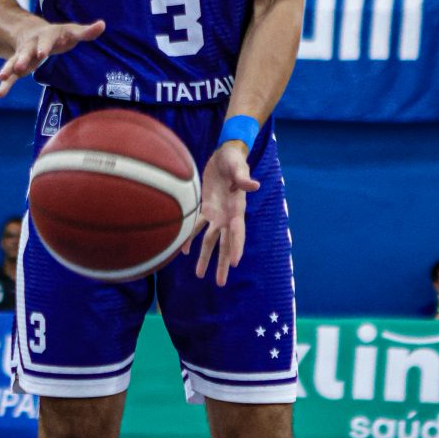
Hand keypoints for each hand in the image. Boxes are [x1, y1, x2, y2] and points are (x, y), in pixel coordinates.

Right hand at [0, 19, 105, 97]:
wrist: (33, 32)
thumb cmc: (58, 35)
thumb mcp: (70, 31)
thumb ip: (85, 31)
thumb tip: (102, 25)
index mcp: (45, 36)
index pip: (45, 40)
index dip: (43, 47)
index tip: (42, 54)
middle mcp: (31, 45)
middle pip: (26, 51)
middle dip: (22, 58)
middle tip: (18, 66)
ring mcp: (22, 56)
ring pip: (14, 62)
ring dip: (8, 69)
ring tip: (1, 77)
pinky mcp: (18, 67)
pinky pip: (11, 76)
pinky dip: (5, 85)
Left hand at [185, 142, 259, 287]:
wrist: (224, 154)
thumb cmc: (234, 159)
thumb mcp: (239, 166)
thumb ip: (244, 178)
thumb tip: (254, 185)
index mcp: (238, 209)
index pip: (238, 232)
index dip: (237, 247)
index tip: (235, 263)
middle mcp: (228, 216)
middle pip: (226, 244)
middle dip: (223, 264)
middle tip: (221, 283)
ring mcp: (217, 214)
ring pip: (211, 241)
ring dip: (205, 258)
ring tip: (200, 275)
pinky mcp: (206, 209)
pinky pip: (197, 227)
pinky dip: (190, 239)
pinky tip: (183, 252)